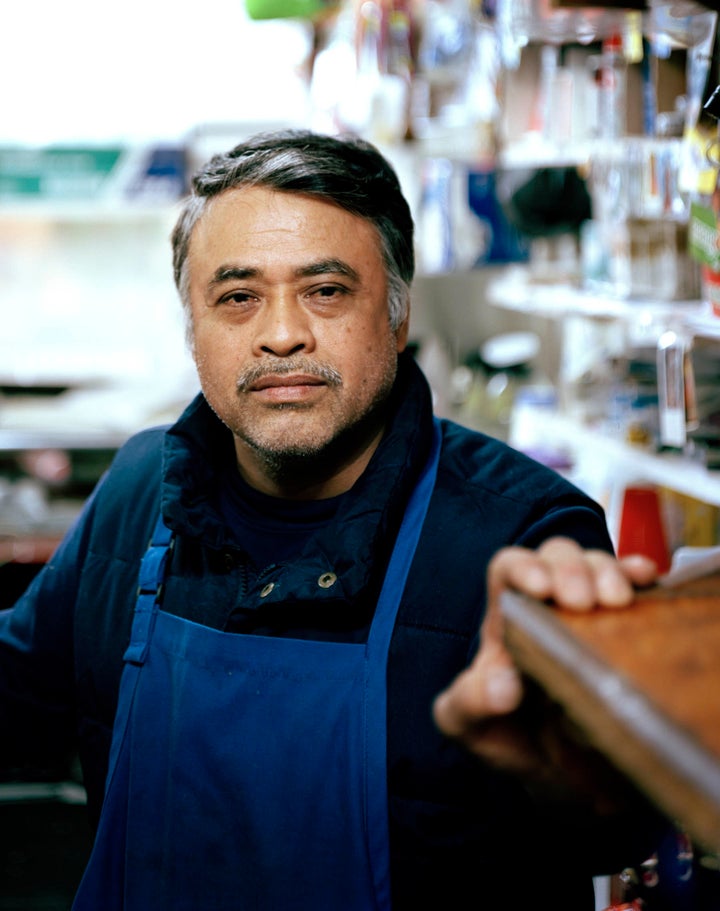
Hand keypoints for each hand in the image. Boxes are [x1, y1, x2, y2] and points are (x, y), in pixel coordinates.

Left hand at [432, 537, 656, 782]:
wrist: (554, 774)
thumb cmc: (505, 738)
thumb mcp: (469, 726)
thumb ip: (470, 703)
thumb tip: (503, 686)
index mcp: (505, 620)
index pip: (507, 570)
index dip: (523, 567)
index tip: (542, 588)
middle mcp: (547, 607)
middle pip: (556, 556)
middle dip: (571, 568)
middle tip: (583, 601)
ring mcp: (589, 616)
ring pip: (596, 564)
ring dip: (607, 571)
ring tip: (616, 600)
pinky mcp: (625, 631)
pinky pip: (633, 590)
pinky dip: (639, 577)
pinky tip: (647, 580)